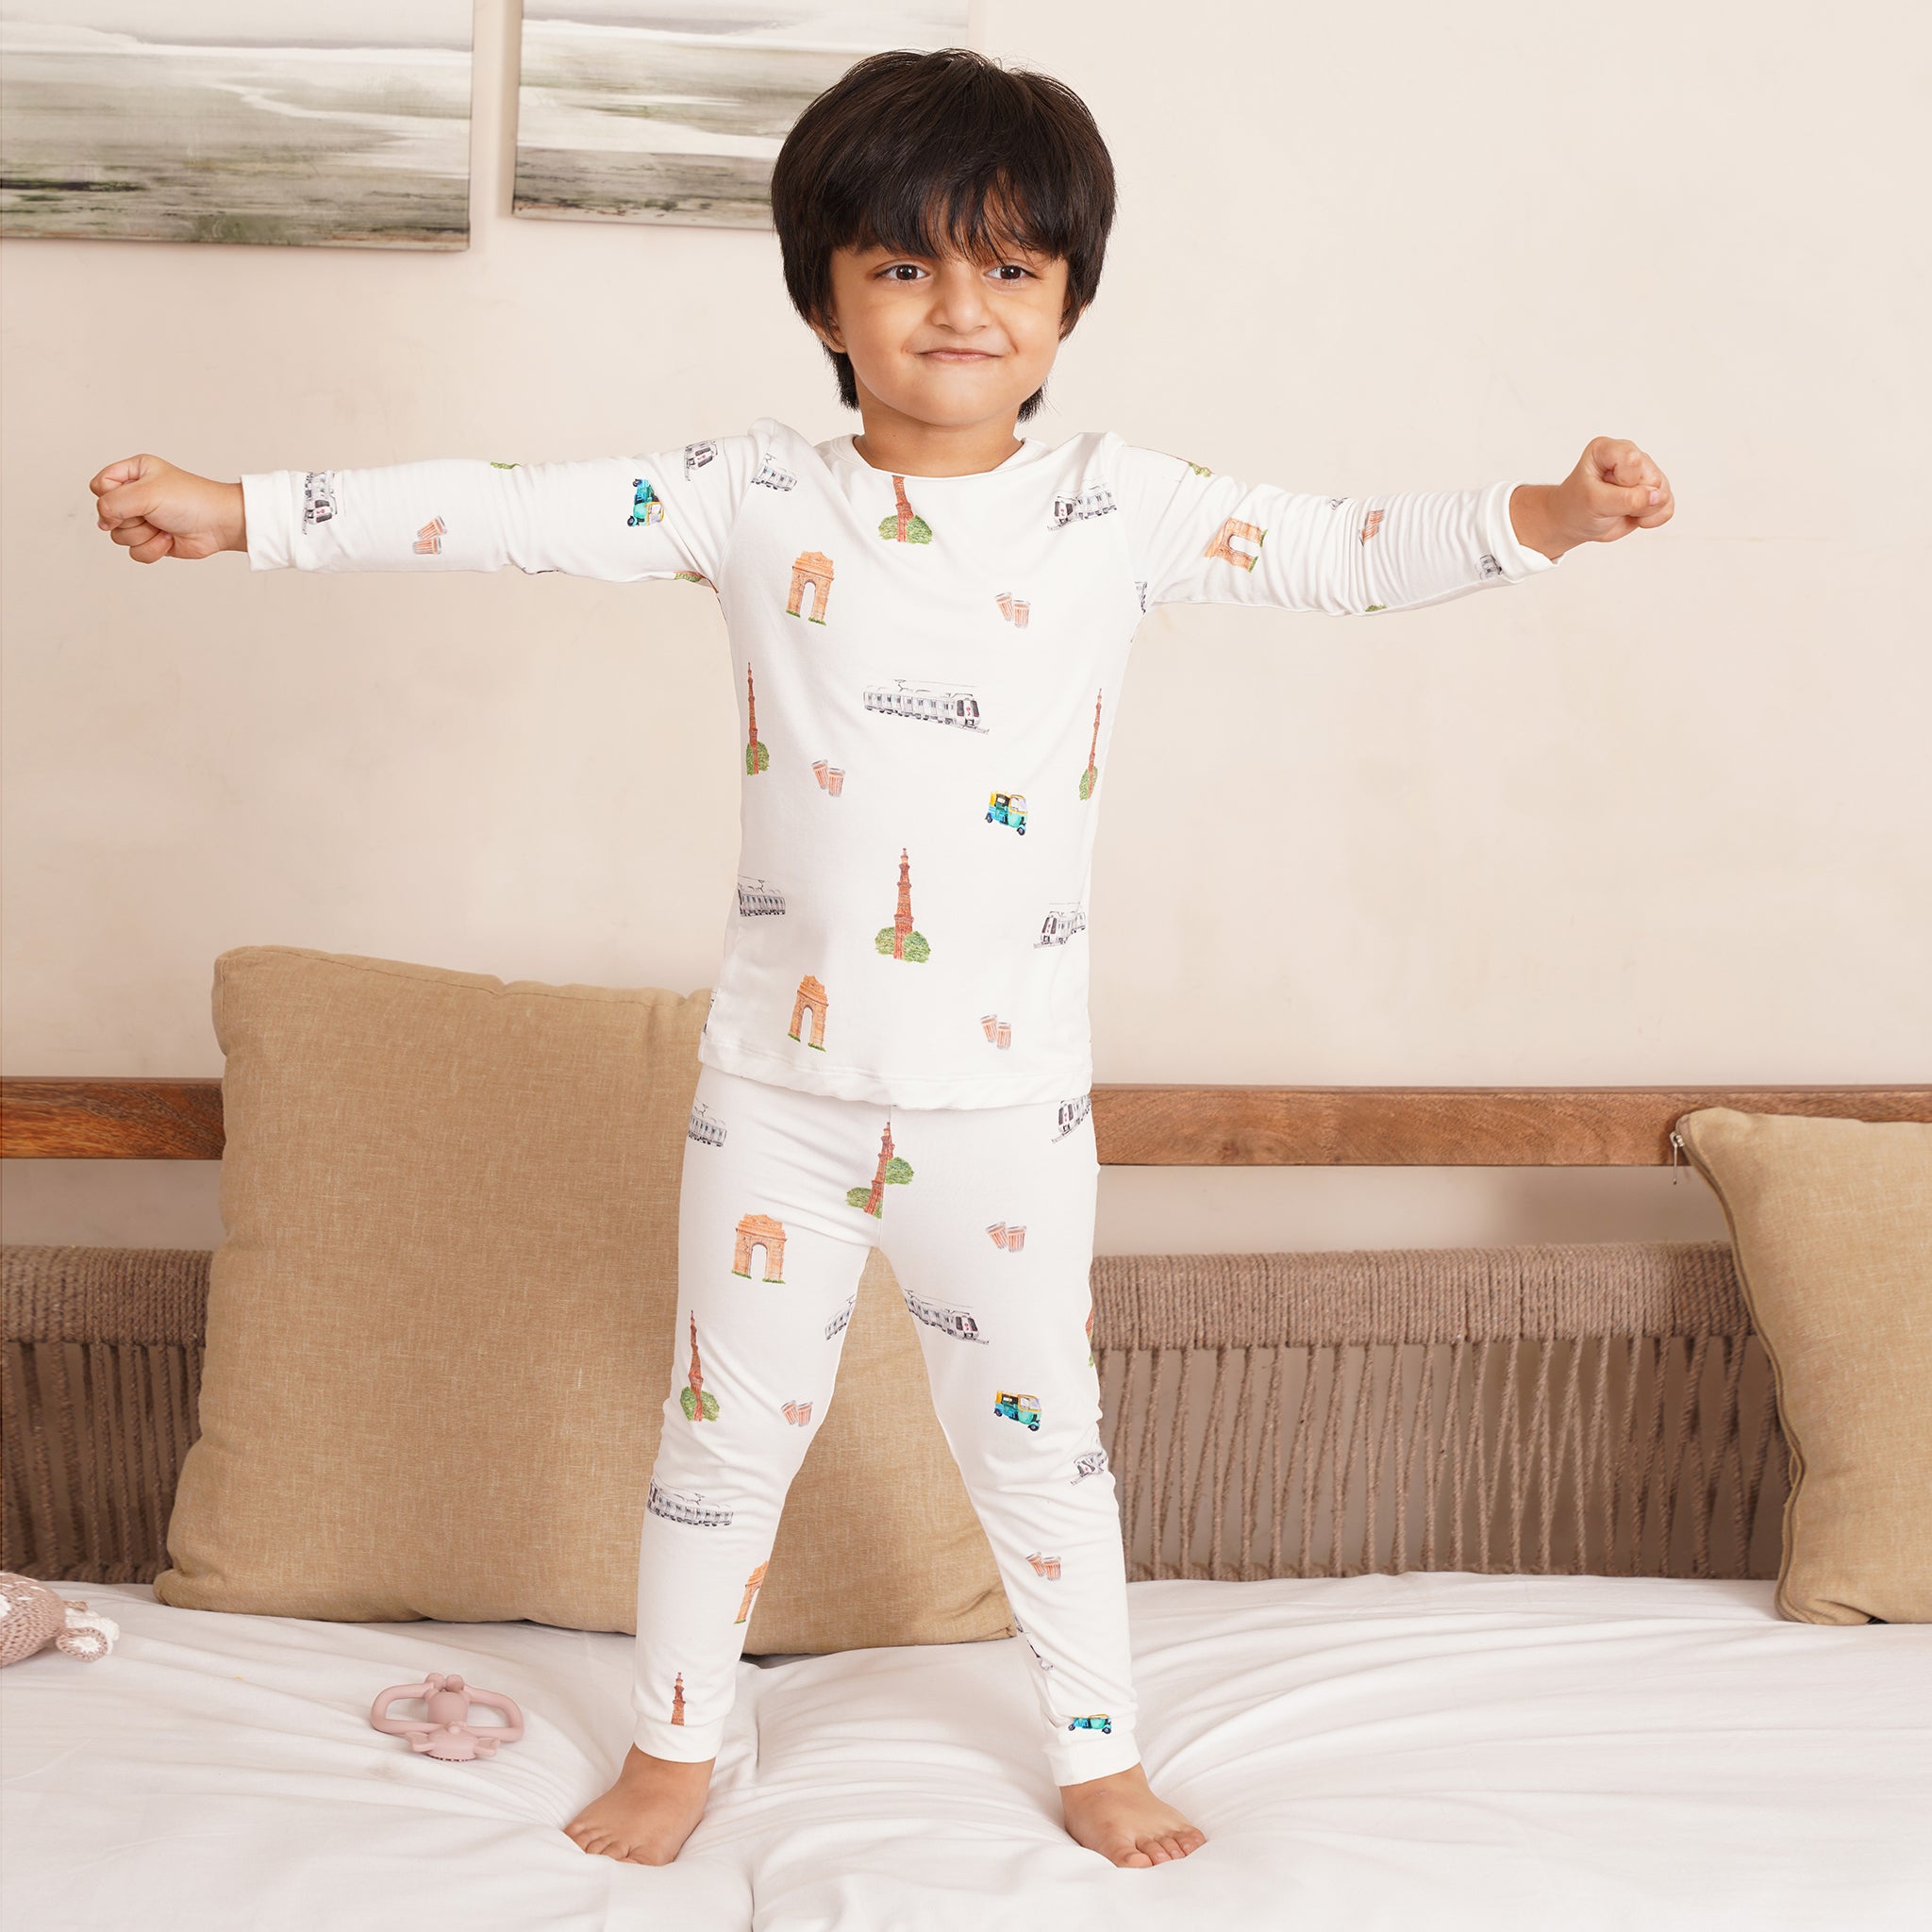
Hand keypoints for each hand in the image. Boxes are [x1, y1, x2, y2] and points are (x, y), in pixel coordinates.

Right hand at [89, 454, 245, 562]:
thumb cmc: (190, 500)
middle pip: (107, 514)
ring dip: (143, 535)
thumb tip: (102, 521)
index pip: (100, 485)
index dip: (109, 496)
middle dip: (130, 519)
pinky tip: (169, 539)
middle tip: (152, 513)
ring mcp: (143, 519)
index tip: (130, 497)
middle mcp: (136, 494)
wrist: (219, 524)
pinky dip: (152, 549)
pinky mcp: (152, 539)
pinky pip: (134, 552)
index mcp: (134, 472)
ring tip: (163, 525)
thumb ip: (112, 503)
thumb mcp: (145, 493)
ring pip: (119, 536)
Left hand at [1512, 437, 1673, 560]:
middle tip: (1611, 504)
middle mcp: (1630, 455)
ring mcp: (1644, 473)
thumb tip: (1659, 496)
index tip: (1604, 489)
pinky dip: (1653, 518)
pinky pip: (1668, 506)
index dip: (1624, 481)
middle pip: (1652, 478)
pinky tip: (1635, 518)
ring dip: (1643, 510)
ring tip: (1620, 510)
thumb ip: (1625, 499)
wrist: (1574, 522)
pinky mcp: (1654, 491)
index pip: (1633, 460)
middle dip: (1634, 499)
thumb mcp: (1594, 503)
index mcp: (1608, 448)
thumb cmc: (1577, 506)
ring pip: (1663, 492)